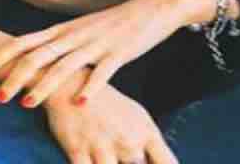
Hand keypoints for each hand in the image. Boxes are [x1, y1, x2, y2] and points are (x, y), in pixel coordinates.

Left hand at [0, 0, 204, 107]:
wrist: (150, 9)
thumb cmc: (111, 24)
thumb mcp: (79, 31)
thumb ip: (58, 44)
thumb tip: (33, 59)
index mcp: (62, 31)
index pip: (25, 42)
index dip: (1, 55)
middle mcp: (74, 36)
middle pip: (38, 57)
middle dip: (15, 78)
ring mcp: (96, 44)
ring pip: (64, 67)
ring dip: (44, 86)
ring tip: (27, 104)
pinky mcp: (118, 53)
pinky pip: (102, 72)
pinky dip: (90, 88)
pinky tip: (80, 103)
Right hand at [44, 83, 178, 163]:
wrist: (71, 84)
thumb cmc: (107, 105)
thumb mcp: (137, 118)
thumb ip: (149, 145)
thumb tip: (156, 163)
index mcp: (146, 132)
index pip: (168, 163)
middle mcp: (128, 140)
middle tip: (118, 151)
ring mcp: (102, 146)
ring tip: (104, 155)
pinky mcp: (77, 150)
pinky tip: (91, 162)